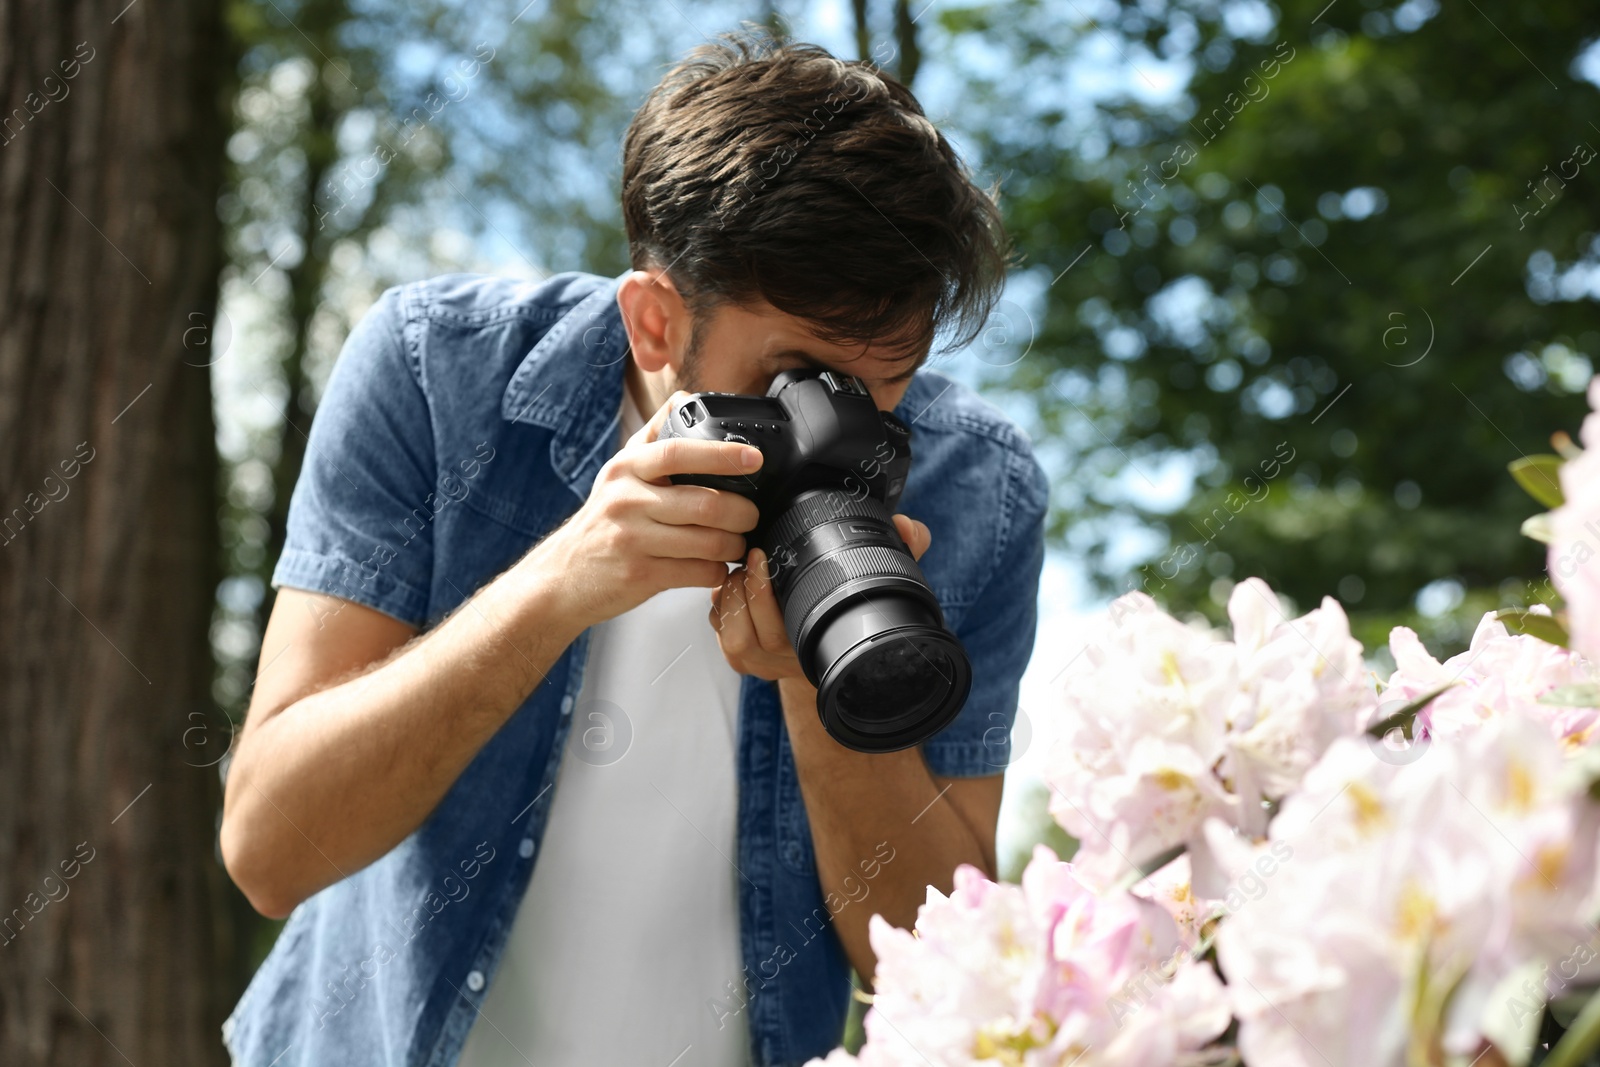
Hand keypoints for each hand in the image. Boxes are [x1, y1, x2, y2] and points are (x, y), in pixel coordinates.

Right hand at [532, 390, 762, 629]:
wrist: (562, 576)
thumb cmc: (601, 524)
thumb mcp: (618, 473)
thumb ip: (654, 436)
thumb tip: (686, 398)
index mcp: (627, 469)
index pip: (677, 453)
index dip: (721, 455)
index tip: (753, 458)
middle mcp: (627, 501)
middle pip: (704, 504)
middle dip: (742, 512)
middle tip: (751, 515)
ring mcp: (633, 541)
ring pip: (707, 542)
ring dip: (734, 545)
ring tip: (736, 543)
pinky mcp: (641, 576)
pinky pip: (698, 572)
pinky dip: (717, 571)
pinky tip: (715, 566)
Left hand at [710, 513, 932, 681]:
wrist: (830, 650)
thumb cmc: (850, 608)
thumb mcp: (879, 580)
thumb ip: (901, 551)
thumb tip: (909, 528)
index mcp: (813, 650)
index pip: (775, 631)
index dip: (763, 591)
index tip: (763, 555)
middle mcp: (782, 665)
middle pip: (744, 631)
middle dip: (743, 586)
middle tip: (752, 554)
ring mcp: (757, 664)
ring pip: (728, 631)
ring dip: (730, 594)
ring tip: (744, 568)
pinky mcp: (737, 658)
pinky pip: (718, 627)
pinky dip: (720, 602)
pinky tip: (735, 583)